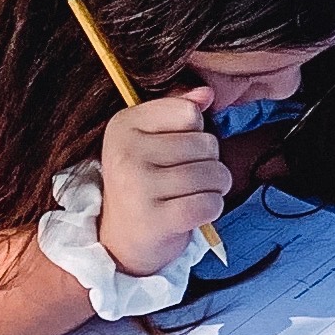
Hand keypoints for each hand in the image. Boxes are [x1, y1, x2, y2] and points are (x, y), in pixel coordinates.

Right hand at [96, 93, 227, 275]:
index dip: (195, 133)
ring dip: (215, 188)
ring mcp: (138, 187)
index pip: (190, 112)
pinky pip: (210, 204)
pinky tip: (192, 213)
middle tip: (186, 179)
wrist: (119, 241)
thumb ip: (179, 110)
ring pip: (214, 174)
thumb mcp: (153, 140)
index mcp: (123, 125)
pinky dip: (211, 209)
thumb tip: (207, 93)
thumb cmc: (144, 183)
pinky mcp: (154, 220)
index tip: (175, 150)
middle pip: (207, 143)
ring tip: (191, 195)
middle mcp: (126, 153)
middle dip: (209, 162)